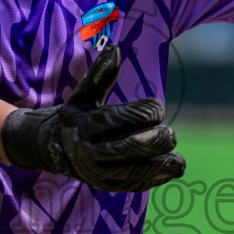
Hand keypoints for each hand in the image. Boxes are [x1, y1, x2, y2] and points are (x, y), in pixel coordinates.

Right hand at [0, 43, 185, 191]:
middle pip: (125, 149)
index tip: (157, 107)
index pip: (116, 119)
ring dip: (157, 167)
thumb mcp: (83, 94)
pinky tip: (170, 172)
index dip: (141, 113)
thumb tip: (115, 48)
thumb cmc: (77, 116)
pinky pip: (132, 185)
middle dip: (152, 142)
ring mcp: (97, 172)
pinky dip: (152, 179)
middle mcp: (88, 151)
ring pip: (130, 172)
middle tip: (170, 134)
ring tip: (179, 162)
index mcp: (84, 125)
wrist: (54, 150)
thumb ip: (100, 75)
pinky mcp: (107, 186)